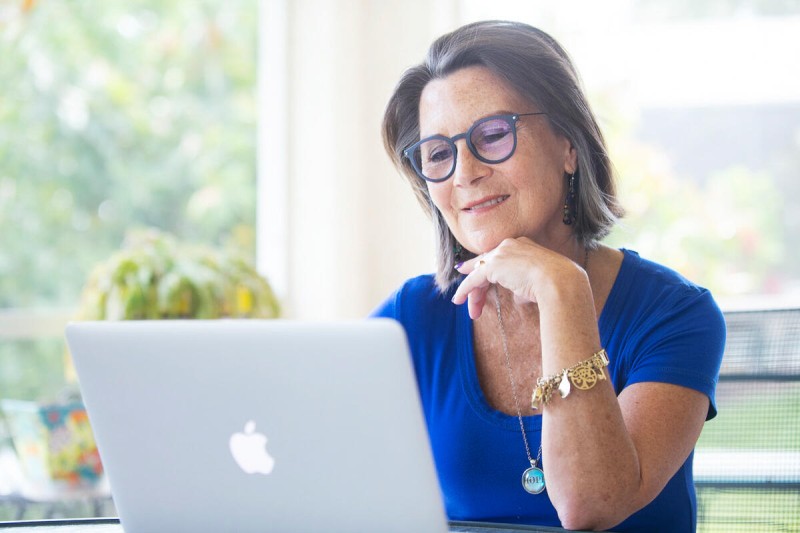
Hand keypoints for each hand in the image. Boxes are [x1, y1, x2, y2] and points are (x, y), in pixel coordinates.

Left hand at [452, 237, 585, 318]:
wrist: (560, 282)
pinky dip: (465, 290)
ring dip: (473, 294)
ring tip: (471, 312)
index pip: (499, 258)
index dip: (487, 269)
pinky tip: (459, 300)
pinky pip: (474, 279)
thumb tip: (518, 298)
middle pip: (487, 265)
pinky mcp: (493, 265)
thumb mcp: (538, 284)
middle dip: (479, 287)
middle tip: (475, 306)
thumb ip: (524, 287)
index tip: (477, 279)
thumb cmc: (556, 285)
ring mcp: (501, 253)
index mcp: (523, 245)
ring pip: (480, 273)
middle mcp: (510, 245)